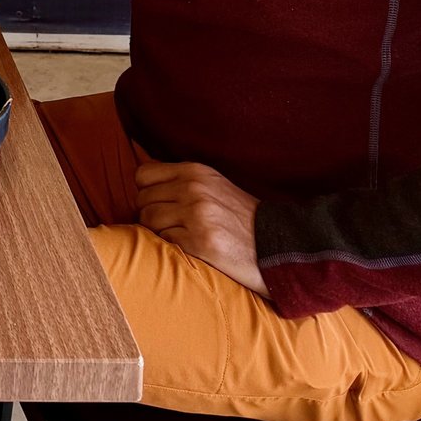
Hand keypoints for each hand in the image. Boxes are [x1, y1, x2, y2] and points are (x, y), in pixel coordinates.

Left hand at [134, 161, 264, 294]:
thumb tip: (144, 177)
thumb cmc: (242, 218)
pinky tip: (189, 248)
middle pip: (142, 199)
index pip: (143, 174)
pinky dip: (170, 246)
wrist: (277, 245)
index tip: (159, 203)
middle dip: (150, 214)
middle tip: (169, 226)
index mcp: (196, 171)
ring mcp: (196, 215)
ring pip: (148, 220)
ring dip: (158, 232)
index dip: (146, 191)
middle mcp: (194, 189)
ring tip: (178, 237)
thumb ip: (182, 179)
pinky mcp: (200, 242)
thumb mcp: (214, 185)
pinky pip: (163, 240)